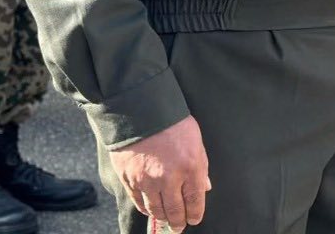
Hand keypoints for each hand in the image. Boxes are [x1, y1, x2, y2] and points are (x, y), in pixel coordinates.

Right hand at [110, 116, 208, 231]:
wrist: (141, 113)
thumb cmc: (173, 124)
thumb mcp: (196, 142)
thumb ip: (200, 167)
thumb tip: (204, 187)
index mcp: (191, 167)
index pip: (195, 200)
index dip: (195, 213)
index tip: (195, 219)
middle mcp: (169, 178)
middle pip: (175, 210)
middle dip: (178, 221)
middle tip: (179, 227)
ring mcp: (147, 181)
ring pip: (156, 209)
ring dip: (162, 218)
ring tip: (166, 221)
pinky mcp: (130, 180)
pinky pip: (139, 202)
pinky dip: (146, 209)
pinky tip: (150, 210)